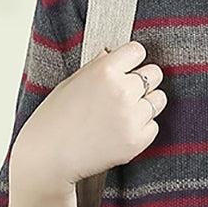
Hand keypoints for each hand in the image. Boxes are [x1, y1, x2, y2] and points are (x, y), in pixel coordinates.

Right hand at [12, 39, 167, 187]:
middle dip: (143, 80)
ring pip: (158, 100)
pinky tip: (121, 130)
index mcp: (104, 71)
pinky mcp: (137, 141)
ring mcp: (132, 117)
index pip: (138, 51)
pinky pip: (153, 126)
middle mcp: (122, 91)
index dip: (132, 59)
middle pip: (154, 74)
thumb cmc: (54, 118)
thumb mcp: (71, 82)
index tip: (126, 68)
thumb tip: (112, 53)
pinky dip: (142, 128)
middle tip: (126, 92)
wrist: (49, 156)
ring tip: (124, 113)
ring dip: (146, 103)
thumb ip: (97, 66)